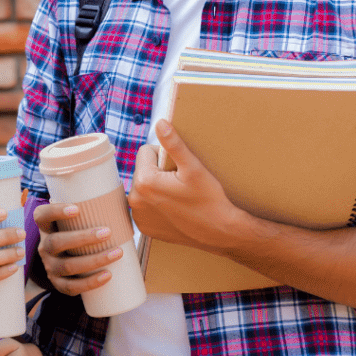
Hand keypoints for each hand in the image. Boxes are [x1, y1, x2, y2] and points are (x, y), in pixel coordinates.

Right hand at [32, 201, 122, 296]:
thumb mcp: (75, 220)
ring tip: (117, 253)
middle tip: (107, 232)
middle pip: (56, 242)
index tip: (77, 208)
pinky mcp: (58, 283)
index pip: (42, 216)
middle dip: (83, 238)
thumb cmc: (77, 232)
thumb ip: (92, 208)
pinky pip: (72, 286)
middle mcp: (43, 247)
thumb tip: (128, 197)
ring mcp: (50, 266)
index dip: (56, 211)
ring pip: (68, 266)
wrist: (64, 260)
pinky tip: (107, 275)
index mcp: (45, 227)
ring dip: (94, 260)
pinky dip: (91, 282)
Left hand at [129, 120, 244, 248]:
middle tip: (180, 184)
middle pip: (143, 170)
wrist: (220, 232)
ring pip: (143, 187)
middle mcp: (135, 200)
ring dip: (156, 188)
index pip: (145, 152)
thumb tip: (160, 123)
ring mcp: (138, 216)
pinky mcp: (144, 228)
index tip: (178, 169)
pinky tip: (173, 209)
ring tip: (177, 196)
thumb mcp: (193, 168)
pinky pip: (145, 205)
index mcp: (144, 181)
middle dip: (158, 172)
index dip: (163, 156)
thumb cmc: (209, 199)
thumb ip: (173, 144)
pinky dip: (156, 205)